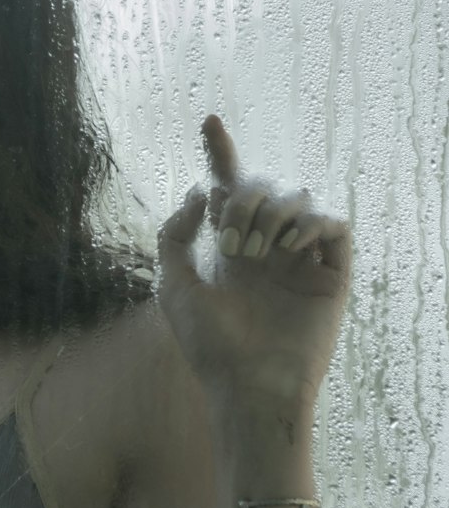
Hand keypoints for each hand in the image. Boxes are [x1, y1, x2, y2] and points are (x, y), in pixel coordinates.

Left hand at [155, 115, 352, 412]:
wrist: (250, 386)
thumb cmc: (209, 346)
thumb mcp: (174, 287)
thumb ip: (175, 235)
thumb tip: (198, 192)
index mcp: (230, 247)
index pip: (227, 189)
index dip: (220, 153)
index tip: (209, 121)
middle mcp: (267, 247)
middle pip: (261, 186)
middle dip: (243, 200)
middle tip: (232, 241)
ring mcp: (301, 258)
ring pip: (297, 197)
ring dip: (272, 213)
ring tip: (257, 252)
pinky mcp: (332, 273)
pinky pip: (332, 224)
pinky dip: (311, 223)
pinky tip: (288, 247)